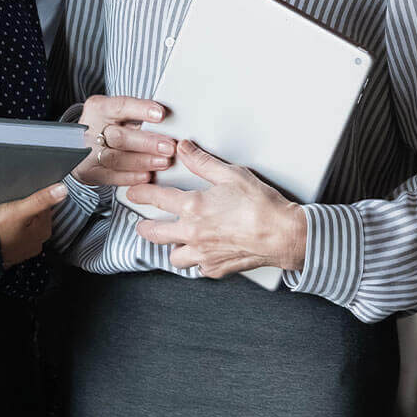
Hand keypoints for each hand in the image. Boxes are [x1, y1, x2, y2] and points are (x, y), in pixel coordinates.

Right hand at [0, 182, 66, 266]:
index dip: (34, 200)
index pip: (47, 208)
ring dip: (19, 221)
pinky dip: (11, 231)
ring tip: (6, 215)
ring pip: (26, 228)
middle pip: (37, 219)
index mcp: (43, 232)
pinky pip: (15, 237)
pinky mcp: (11, 253)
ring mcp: (24, 250)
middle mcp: (37, 244)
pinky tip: (2, 227)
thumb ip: (42, 200)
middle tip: (12, 206)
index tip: (22, 198)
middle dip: (28, 211)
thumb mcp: (20, 210)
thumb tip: (63, 190)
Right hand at [71, 94, 175, 186]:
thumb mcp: (119, 114)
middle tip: (169, 147)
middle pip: (119, 137)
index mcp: (99, 108)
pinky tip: (147, 176)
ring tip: (163, 162)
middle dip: (147, 143)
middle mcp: (91, 129)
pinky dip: (131, 177)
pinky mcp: (89, 172)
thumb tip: (171, 122)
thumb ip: (139, 117)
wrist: (82, 143)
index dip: (141, 110)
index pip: (121, 106)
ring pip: (116, 159)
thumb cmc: (110, 125)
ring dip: (143, 162)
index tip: (161, 114)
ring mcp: (87, 153)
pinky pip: (111, 177)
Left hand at [127, 140, 307, 277]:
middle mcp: (192, 233)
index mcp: (193, 207)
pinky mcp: (216, 268)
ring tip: (173, 240)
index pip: (156, 199)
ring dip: (171, 247)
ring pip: (174, 257)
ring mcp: (203, 254)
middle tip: (142, 223)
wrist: (282, 235)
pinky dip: (197, 261)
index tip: (133, 193)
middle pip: (155, 233)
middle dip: (144, 227)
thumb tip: (184, 148)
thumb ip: (202, 162)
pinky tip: (202, 253)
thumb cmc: (261, 205)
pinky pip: (198, 268)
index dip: (140, 194)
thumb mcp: (231, 174)